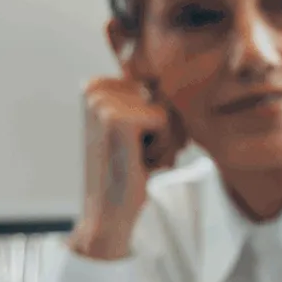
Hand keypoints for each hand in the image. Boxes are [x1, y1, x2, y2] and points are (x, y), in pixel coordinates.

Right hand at [70, 72, 183, 261]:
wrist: (110, 211)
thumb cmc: (131, 169)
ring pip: (169, 109)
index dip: (158, 118)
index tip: (134, 141)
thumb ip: (153, 96)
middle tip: (137, 153)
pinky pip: (168, 122)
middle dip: (164, 129)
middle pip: (164, 94)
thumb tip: (187, 70)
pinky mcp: (117, 119)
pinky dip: (164, 147)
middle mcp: (94, 89)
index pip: (158, 85)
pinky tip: (140, 163)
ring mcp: (102, 103)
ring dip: (165, 139)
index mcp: (95, 86)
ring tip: (138, 158)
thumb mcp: (141, 125)